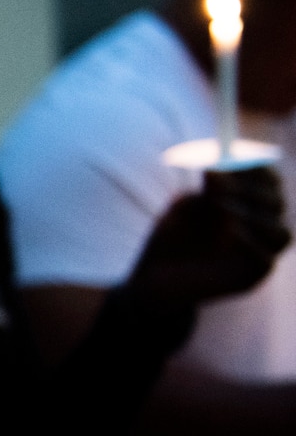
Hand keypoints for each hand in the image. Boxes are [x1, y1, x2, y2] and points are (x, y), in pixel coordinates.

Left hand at [127, 165, 289, 306]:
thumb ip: (203, 193)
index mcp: (249, 206)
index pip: (270, 183)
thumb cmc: (171, 237)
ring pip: (282, 234)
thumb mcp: (184, 209)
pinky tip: (232, 231)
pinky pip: (265, 261)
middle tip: (222, 186)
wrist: (153, 277)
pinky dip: (252, 244)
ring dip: (256, 217)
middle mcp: (260, 228)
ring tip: (222, 207)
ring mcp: (259, 254)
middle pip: (277, 203)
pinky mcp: (250, 278)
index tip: (238, 158)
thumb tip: (214, 170)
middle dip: (251, 191)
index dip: (259, 169)